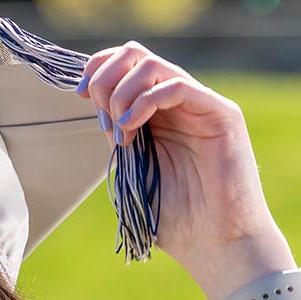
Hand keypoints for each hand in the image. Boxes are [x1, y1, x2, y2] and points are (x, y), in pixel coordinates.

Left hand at [77, 42, 294, 299]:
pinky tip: (131, 126)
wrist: (216, 244)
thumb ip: (118, 132)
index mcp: (158, 114)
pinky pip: (178, 86)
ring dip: (122, 93)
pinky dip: (145, 99)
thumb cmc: (177, 219)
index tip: (78, 92)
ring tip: (119, 129)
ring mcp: (201, 106)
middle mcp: (180, 104)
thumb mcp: (132, 169)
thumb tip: (92, 100)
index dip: (97, 70)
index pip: (126, 66)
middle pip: (136, 55)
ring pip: (153, 65)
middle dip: (105, 76)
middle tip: (99, 111)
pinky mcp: (222, 114)